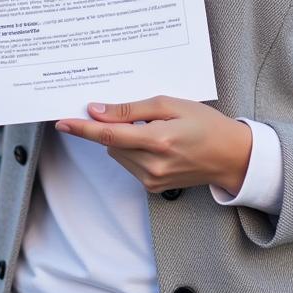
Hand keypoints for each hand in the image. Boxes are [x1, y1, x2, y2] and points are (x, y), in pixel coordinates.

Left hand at [56, 96, 252, 195]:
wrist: (230, 155)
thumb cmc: (205, 124)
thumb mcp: (171, 105)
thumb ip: (132, 109)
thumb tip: (98, 111)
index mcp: (158, 140)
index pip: (109, 135)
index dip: (83, 129)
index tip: (62, 122)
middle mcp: (152, 165)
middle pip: (112, 144)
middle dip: (115, 127)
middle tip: (139, 114)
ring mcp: (152, 180)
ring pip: (118, 154)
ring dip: (124, 139)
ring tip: (155, 129)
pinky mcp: (153, 188)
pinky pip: (130, 164)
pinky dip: (134, 151)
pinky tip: (158, 143)